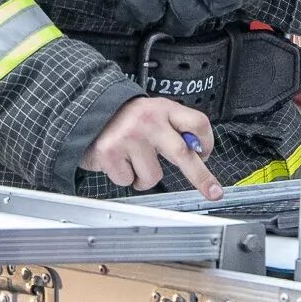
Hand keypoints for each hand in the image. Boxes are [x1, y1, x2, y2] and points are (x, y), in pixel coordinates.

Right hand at [82, 95, 221, 198]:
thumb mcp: (154, 114)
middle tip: (213, 192)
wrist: (88, 112)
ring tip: (132, 159)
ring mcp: (130, 137)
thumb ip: (174, 128)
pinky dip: (125, 177)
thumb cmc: (125, 119)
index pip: (196, 123)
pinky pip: (129, 181)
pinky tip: (119, 161)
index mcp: (164, 109)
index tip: (206, 155)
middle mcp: (149, 121)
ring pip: (153, 176)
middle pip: (183, 153)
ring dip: (144, 176)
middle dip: (201, 177)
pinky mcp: (111, 153)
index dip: (206, 142)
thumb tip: (198, 152)